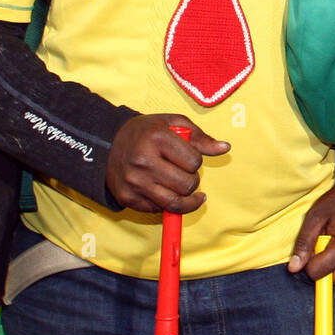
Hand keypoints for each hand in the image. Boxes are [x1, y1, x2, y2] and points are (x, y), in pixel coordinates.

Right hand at [105, 114, 229, 213]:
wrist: (108, 144)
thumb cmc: (148, 132)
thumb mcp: (175, 124)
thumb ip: (201, 138)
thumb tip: (225, 148)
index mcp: (157, 138)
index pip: (194, 162)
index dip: (196, 161)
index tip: (187, 157)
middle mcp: (143, 161)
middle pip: (187, 185)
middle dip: (192, 180)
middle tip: (184, 172)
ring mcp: (134, 182)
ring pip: (175, 203)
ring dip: (186, 198)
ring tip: (185, 189)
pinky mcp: (128, 198)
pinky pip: (159, 210)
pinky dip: (168, 204)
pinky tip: (167, 192)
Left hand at [287, 148, 334, 283]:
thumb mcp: (314, 217)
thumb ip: (303, 243)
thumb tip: (293, 269)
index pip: (317, 273)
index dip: (309, 260)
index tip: (315, 242)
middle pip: (329, 280)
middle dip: (321, 265)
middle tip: (324, 242)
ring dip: (331, 266)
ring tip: (333, 242)